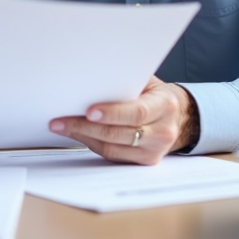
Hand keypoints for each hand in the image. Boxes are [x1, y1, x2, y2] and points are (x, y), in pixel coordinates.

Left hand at [48, 76, 196, 164]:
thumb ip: (126, 82)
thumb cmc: (155, 94)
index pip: (137, 112)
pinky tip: (78, 135)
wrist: (177, 116)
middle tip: (61, 121)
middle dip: (86, 127)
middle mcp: (163, 131)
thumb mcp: (147, 82)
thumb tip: (91, 77)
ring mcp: (155, 150)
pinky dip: (92, 145)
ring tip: (62, 126)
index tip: (89, 111)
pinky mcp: (145, 161)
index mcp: (165, 105)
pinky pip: (113, 156)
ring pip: (113, 148)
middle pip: (120, 133)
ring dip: (83, 137)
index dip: (112, 113)